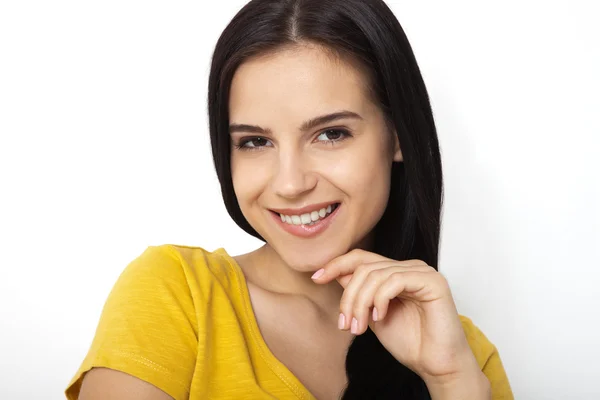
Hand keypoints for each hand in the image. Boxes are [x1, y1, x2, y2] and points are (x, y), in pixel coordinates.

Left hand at [311, 249, 482, 388]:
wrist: (434, 365)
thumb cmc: (409, 342)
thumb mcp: (372, 315)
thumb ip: (358, 293)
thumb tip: (335, 273)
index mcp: (395, 272)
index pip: (361, 258)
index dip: (336, 264)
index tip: (316, 278)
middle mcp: (408, 267)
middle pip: (364, 267)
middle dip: (348, 296)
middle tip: (345, 323)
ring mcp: (421, 272)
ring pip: (376, 274)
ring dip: (360, 303)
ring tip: (359, 327)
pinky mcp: (433, 281)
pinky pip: (395, 280)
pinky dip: (380, 299)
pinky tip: (379, 317)